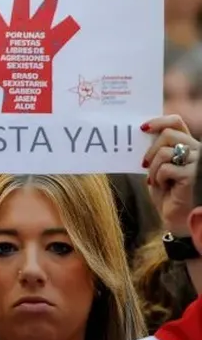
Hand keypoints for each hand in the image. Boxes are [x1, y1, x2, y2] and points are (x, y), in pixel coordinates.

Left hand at [142, 114, 198, 234]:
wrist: (176, 219)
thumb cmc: (168, 194)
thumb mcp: (159, 168)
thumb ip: (157, 151)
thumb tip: (142, 133)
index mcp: (189, 146)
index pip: (177, 122)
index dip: (159, 121)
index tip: (143, 128)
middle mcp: (197, 151)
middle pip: (168, 134)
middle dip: (151, 150)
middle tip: (145, 165)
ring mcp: (197, 163)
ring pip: (165, 151)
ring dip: (154, 168)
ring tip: (157, 181)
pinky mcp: (193, 175)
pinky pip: (166, 168)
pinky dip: (159, 178)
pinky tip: (164, 187)